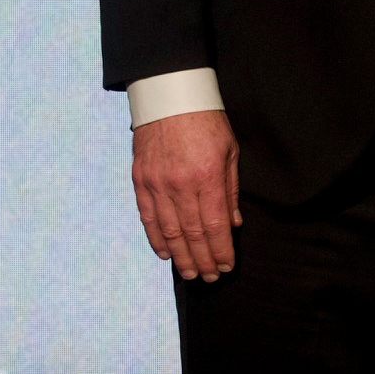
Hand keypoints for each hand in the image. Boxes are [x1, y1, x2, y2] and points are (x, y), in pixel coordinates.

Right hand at [132, 110, 240, 281]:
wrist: (170, 96)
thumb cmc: (206, 120)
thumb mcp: (230, 150)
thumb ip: (230, 190)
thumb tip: (232, 224)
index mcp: (207, 176)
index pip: (214, 225)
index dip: (221, 250)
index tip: (227, 266)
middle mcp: (180, 185)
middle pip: (192, 234)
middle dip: (203, 259)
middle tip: (210, 277)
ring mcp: (157, 184)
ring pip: (169, 231)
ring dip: (181, 256)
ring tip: (191, 273)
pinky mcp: (141, 180)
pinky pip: (148, 217)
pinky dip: (156, 238)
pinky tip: (166, 253)